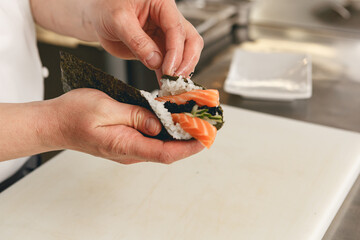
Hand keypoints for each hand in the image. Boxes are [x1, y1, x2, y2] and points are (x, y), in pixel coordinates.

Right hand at [48, 89, 203, 163]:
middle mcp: (131, 151)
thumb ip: (135, 116)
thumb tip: (158, 124)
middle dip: (191, 139)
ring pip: (162, 144)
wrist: (55, 123)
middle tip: (208, 124)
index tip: (207, 138)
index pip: (166, 152)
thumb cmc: (74, 115)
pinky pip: (152, 138)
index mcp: (126, 145)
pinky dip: (167, 129)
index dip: (190, 147)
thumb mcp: (106, 109)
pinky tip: (173, 117)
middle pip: (168, 150)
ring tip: (196, 119)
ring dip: (180, 134)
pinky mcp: (127, 140)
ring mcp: (129, 147)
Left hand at [87, 0, 202, 76]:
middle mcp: (168, 19)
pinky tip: (164, 85)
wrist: (98, 16)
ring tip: (170, 85)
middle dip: (186, 61)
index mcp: (162, 4)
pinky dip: (168, 75)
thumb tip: (155, 60)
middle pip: (190, 40)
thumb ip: (137, 41)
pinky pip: (169, 63)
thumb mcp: (118, 20)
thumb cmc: (106, 7)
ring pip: (185, 53)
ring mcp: (165, 35)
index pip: (177, 28)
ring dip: (179, 71)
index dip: (176, 51)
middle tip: (175, 78)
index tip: (170, 69)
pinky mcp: (159, 49)